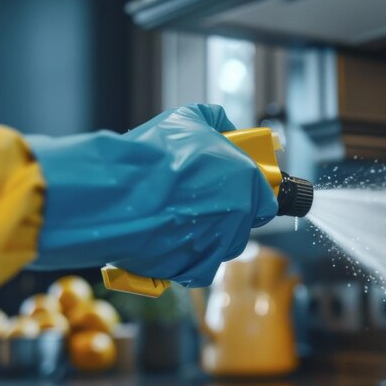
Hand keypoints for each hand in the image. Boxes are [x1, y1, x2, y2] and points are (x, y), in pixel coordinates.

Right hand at [27, 105, 277, 286]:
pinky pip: (198, 265)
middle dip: (226, 211)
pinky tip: (170, 239)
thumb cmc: (154, 156)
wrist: (119, 193)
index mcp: (247, 181)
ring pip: (222, 244)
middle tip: (197, 198)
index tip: (233, 187)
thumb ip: (215, 121)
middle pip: (244, 220)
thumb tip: (225, 126)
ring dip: (206, 233)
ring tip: (177, 216)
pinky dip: (187, 256)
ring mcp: (218, 245)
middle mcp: (240, 216)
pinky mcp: (193, 267)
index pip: (266, 196)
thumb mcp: (188, 118)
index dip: (250, 191)